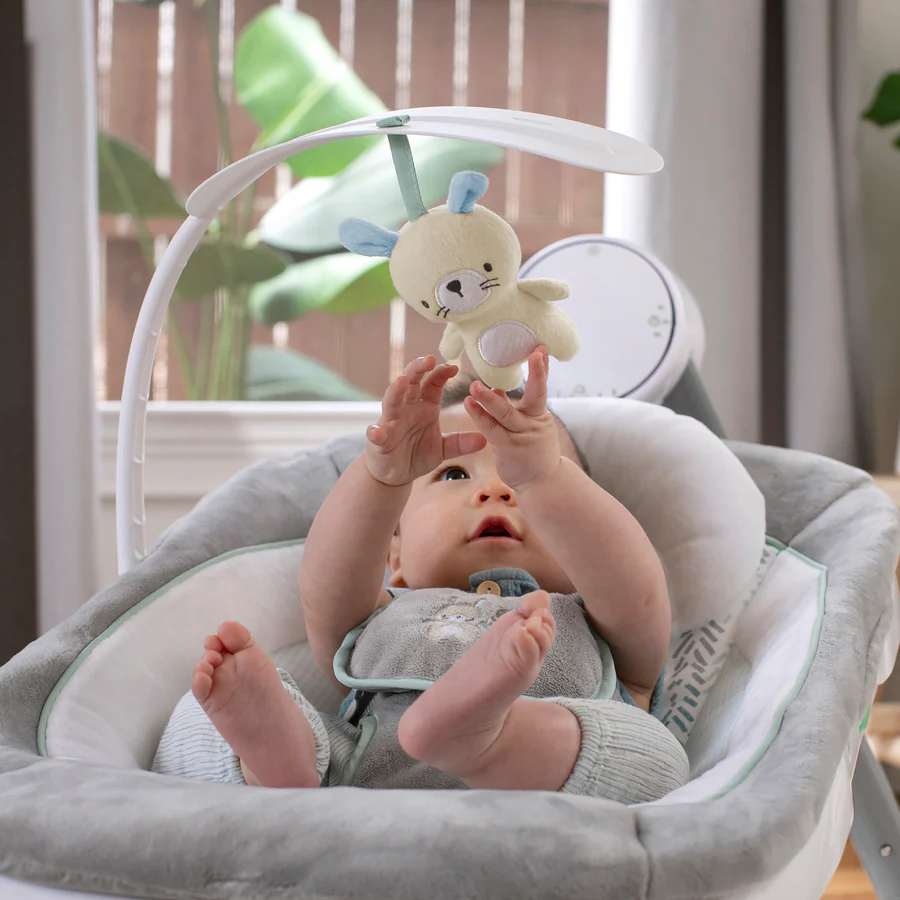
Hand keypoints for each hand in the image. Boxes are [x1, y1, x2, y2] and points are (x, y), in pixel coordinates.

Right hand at [366, 356, 486, 486]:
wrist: (395, 474)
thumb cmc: (416, 454)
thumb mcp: (444, 449)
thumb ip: (461, 443)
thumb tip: (484, 439)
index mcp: (424, 406)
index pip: (432, 383)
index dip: (441, 373)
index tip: (454, 367)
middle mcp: (407, 409)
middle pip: (410, 383)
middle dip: (417, 369)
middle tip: (428, 360)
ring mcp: (391, 422)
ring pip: (392, 400)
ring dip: (396, 390)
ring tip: (402, 381)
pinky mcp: (379, 441)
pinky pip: (376, 434)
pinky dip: (376, 431)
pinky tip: (377, 431)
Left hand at [463, 346, 559, 490]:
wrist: (542, 483)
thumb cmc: (532, 452)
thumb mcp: (528, 427)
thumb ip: (513, 407)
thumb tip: (498, 387)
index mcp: (539, 414)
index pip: (542, 387)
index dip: (542, 368)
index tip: (541, 348)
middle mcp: (534, 422)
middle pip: (536, 395)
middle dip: (537, 374)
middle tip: (534, 354)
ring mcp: (522, 436)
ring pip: (506, 413)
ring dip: (490, 399)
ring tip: (474, 386)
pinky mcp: (508, 448)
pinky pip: (491, 429)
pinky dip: (479, 416)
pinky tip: (469, 405)